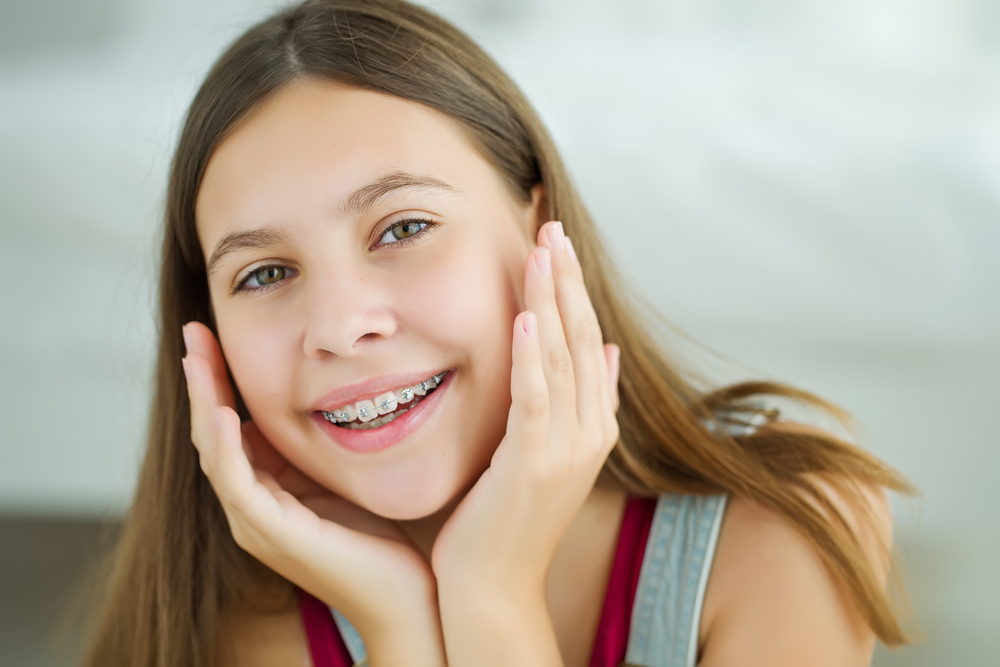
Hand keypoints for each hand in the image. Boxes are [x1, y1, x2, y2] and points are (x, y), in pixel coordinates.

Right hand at [182, 322, 444, 663]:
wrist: (407, 598)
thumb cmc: (383, 538)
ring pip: (214, 452)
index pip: (230, 425)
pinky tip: (223, 411)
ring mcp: (258, 523)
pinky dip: (225, 446)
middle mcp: (252, 507)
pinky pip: (238, 484)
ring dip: (203, 400)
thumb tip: (324, 395)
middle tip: (194, 329)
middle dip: (202, 379)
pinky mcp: (275, 534)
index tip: (213, 333)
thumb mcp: (342, 477)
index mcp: (268, 490)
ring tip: (194, 354)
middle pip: (211, 432)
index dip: (219, 380)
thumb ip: (320, 447)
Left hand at [431, 221, 620, 662]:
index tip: (556, 244)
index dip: (573, 290)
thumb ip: (577, 401)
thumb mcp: (547, 453)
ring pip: (563, 357)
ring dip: (553, 298)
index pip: (585, 341)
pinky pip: (537, 397)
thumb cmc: (507, 520)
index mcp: (592, 425)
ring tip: (545, 247)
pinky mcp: (533, 463)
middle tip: (552, 225)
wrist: (493, 588)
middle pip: (580, 338)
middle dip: (566, 279)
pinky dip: (536, 353)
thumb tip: (603, 351)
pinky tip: (529, 314)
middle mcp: (589, 432)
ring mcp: (566, 448)